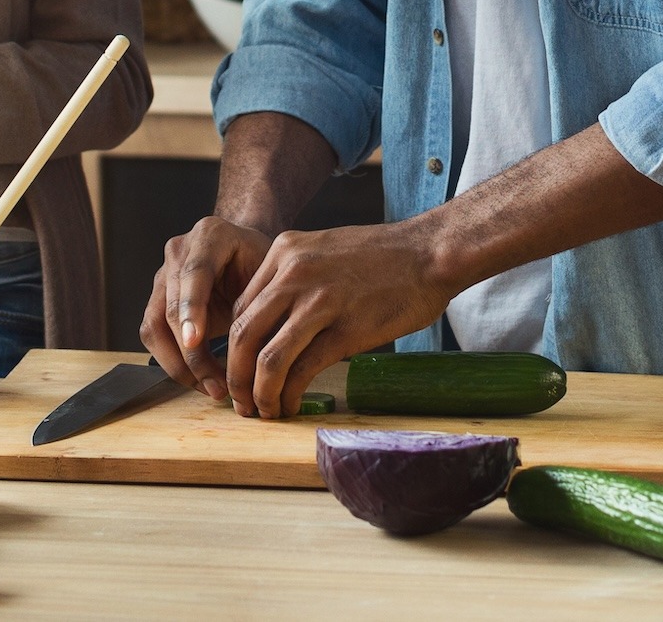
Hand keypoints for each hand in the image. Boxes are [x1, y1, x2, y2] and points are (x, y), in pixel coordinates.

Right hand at [139, 216, 270, 398]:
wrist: (245, 252)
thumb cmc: (261, 263)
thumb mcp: (269, 274)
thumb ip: (261, 304)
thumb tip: (264, 353)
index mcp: (210, 236)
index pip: (194, 273)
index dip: (192, 308)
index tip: (195, 341)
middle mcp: (179, 250)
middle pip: (171, 306)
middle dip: (191, 353)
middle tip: (217, 385)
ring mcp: (163, 273)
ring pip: (154, 325)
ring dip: (179, 364)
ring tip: (210, 387)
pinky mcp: (156, 297)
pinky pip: (153, 335)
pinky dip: (173, 362)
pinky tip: (199, 378)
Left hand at [224, 220, 451, 418]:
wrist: (428, 253)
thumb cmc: (382, 256)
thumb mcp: (324, 251)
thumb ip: (296, 279)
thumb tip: (276, 323)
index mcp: (284, 250)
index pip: (240, 307)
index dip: (233, 347)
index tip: (240, 370)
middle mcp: (293, 273)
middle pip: (242, 334)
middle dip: (236, 375)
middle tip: (241, 401)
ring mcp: (318, 301)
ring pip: (267, 357)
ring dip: (260, 393)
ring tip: (265, 411)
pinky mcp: (345, 330)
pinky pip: (303, 370)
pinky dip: (290, 395)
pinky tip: (292, 406)